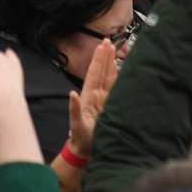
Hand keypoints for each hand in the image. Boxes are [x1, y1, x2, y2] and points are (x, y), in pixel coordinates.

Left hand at [66, 40, 117, 159]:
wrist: (86, 150)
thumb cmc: (82, 138)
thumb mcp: (76, 125)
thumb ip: (74, 109)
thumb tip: (72, 94)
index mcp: (89, 96)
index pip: (95, 74)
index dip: (98, 60)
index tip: (102, 46)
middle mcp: (96, 94)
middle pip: (101, 71)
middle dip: (104, 56)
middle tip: (108, 41)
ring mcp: (103, 98)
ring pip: (107, 76)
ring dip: (109, 63)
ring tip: (113, 49)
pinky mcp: (109, 103)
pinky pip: (113, 86)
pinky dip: (116, 75)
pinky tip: (119, 68)